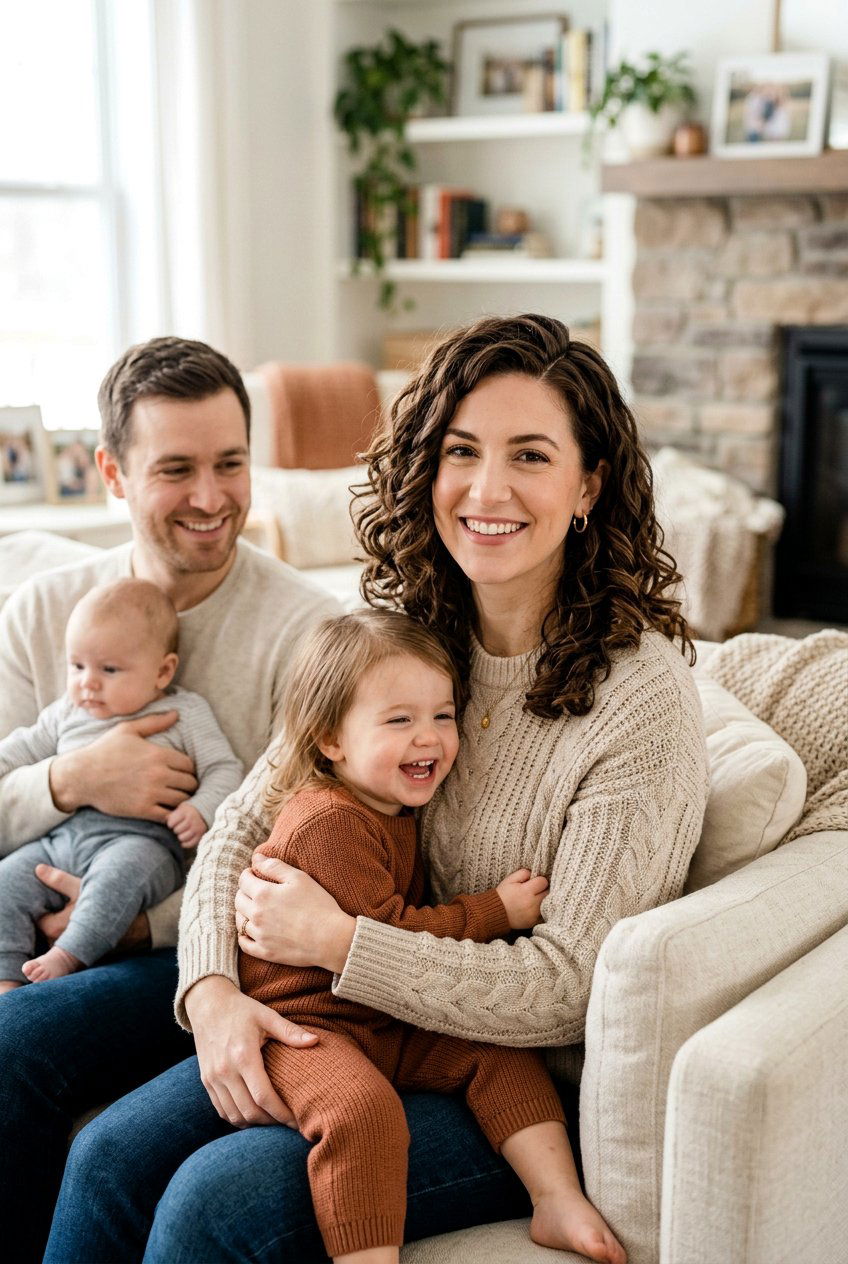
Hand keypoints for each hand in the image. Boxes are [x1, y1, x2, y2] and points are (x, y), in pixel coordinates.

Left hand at [35, 864, 150, 948]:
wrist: (138, 922)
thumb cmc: (107, 901)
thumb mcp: (81, 887)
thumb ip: (58, 879)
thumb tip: (38, 869)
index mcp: (56, 927)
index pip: (40, 922)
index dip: (47, 912)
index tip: (57, 904)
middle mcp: (61, 944)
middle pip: (49, 934)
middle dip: (56, 923)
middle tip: (70, 910)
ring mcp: (73, 955)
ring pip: (61, 943)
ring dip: (66, 933)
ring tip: (79, 919)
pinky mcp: (85, 960)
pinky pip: (74, 951)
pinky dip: (77, 942)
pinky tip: (87, 932)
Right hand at [49, 711, 197, 822]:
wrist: (81, 776)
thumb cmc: (104, 750)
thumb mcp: (128, 730)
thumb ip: (154, 722)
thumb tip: (176, 714)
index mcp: (158, 754)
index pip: (189, 764)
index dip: (188, 768)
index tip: (182, 771)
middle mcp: (158, 774)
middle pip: (190, 783)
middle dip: (188, 784)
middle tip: (181, 786)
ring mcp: (151, 793)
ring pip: (182, 800)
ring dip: (183, 799)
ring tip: (176, 797)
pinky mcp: (142, 810)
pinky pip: (168, 816)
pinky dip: (172, 814)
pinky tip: (167, 810)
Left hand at [167, 802, 206, 847]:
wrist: (204, 812)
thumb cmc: (188, 811)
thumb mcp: (180, 808)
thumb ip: (172, 814)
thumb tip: (164, 820)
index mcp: (185, 812)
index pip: (171, 822)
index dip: (170, 824)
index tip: (173, 823)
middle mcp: (191, 820)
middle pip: (176, 830)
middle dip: (176, 830)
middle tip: (178, 828)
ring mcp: (196, 828)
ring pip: (182, 838)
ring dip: (180, 836)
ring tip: (182, 833)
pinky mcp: (200, 835)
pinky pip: (189, 844)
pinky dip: (185, 843)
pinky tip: (184, 839)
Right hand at [184, 975, 316, 1127]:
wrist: (207, 1004)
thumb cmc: (241, 1010)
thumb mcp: (267, 1016)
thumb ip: (290, 1032)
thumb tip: (315, 1040)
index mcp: (243, 1056)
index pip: (263, 1097)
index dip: (281, 1114)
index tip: (296, 1121)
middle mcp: (225, 1071)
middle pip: (249, 1112)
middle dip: (271, 1122)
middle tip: (288, 1123)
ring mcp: (213, 1078)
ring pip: (234, 1116)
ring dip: (255, 1124)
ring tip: (274, 1120)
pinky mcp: (206, 1082)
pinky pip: (222, 1110)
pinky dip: (238, 1118)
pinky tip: (254, 1115)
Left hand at [236, 854, 354, 973]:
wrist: (331, 938)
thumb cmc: (318, 905)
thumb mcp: (299, 878)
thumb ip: (274, 866)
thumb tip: (255, 858)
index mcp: (263, 894)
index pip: (243, 881)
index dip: (247, 874)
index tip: (253, 874)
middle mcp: (256, 915)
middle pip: (238, 900)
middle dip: (244, 892)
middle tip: (254, 890)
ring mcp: (260, 935)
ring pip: (240, 921)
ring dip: (243, 912)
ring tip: (254, 909)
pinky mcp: (265, 952)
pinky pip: (244, 944)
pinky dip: (243, 936)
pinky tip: (251, 931)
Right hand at [496, 868, 548, 929]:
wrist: (493, 913)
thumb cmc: (502, 895)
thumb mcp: (510, 880)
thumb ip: (523, 873)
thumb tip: (534, 873)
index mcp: (526, 891)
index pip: (543, 882)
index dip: (539, 880)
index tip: (534, 882)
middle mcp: (532, 904)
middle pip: (548, 893)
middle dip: (543, 890)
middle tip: (535, 890)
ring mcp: (533, 914)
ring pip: (547, 904)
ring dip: (543, 900)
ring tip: (534, 898)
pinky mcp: (533, 922)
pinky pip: (543, 914)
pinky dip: (540, 910)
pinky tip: (532, 907)